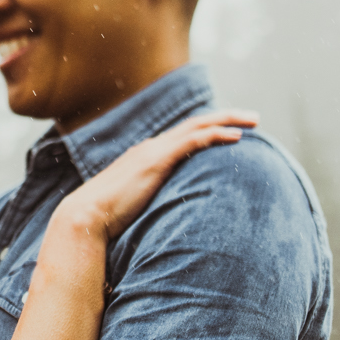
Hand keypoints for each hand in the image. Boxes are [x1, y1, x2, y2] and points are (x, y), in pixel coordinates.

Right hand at [58, 110, 256, 240]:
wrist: (85, 219)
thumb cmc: (105, 222)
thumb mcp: (133, 209)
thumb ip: (149, 206)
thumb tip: (163, 222)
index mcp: (145, 156)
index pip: (182, 135)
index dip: (208, 130)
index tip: (231, 130)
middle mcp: (151, 147)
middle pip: (195, 124)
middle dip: (225, 117)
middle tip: (253, 118)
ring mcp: (153, 152)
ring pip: (198, 126)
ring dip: (228, 120)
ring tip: (254, 121)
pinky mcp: (157, 161)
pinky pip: (193, 141)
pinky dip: (216, 135)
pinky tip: (236, 137)